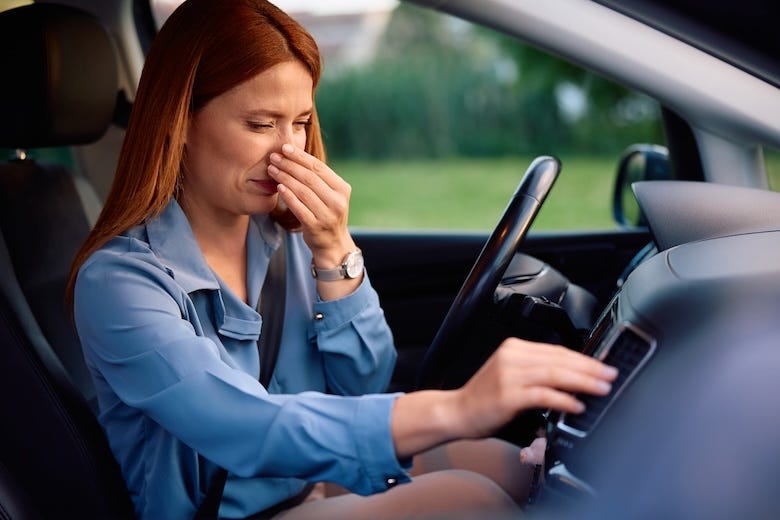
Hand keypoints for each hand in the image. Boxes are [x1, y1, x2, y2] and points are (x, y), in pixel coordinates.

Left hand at [267, 143, 355, 266]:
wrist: (333, 244)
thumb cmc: (326, 214)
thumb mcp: (330, 195)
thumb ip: (318, 179)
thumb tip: (293, 156)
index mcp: (342, 189)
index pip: (319, 167)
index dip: (300, 156)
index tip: (285, 148)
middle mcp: (337, 201)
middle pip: (310, 178)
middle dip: (289, 165)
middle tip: (274, 157)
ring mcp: (327, 215)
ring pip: (303, 191)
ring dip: (285, 178)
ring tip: (272, 169)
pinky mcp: (316, 226)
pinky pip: (299, 208)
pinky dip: (288, 196)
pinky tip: (279, 187)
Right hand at [390, 338, 617, 458]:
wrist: (456, 412)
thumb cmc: (484, 399)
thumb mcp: (511, 376)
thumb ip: (537, 373)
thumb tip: (574, 379)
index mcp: (514, 348)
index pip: (557, 350)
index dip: (584, 359)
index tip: (603, 366)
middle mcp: (512, 357)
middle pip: (560, 359)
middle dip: (590, 368)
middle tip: (611, 375)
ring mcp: (509, 375)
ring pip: (555, 374)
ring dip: (583, 382)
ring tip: (601, 388)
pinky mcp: (508, 395)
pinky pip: (543, 395)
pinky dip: (563, 400)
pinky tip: (577, 406)